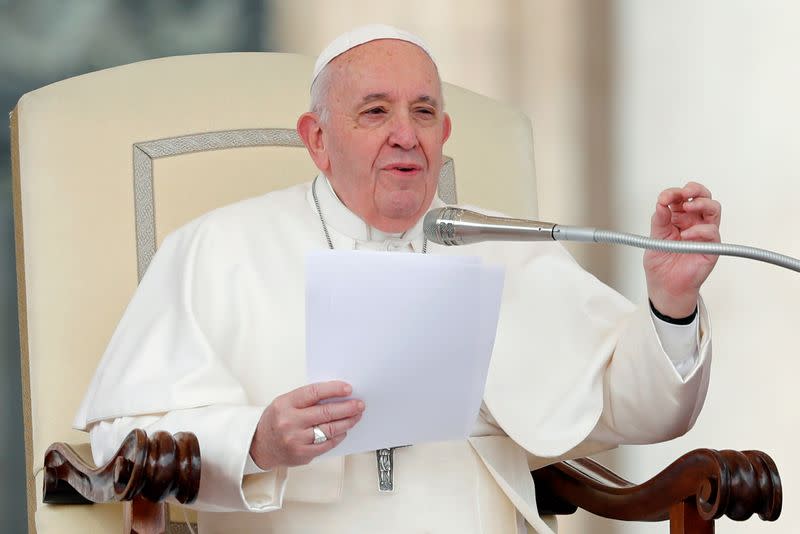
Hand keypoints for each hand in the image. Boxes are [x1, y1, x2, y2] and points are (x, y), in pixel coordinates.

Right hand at [249, 381, 364, 469]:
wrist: (259, 446)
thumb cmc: (275, 421)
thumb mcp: (285, 403)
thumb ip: (307, 399)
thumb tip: (335, 394)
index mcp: (285, 404)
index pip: (314, 393)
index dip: (334, 389)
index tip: (348, 388)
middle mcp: (290, 422)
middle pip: (325, 412)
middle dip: (347, 407)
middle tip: (358, 404)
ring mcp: (296, 439)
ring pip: (329, 429)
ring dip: (347, 422)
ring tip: (356, 416)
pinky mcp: (303, 454)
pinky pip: (327, 444)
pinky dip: (339, 436)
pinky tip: (344, 430)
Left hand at [644, 182, 721, 317]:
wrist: (665, 287)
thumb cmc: (661, 265)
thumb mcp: (655, 239)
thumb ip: (659, 221)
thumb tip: (661, 203)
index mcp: (679, 218)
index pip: (681, 198)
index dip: (674, 193)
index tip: (663, 198)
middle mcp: (694, 223)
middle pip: (703, 197)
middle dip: (694, 189)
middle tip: (683, 193)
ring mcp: (704, 234)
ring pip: (713, 209)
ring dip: (701, 203)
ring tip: (687, 207)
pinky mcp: (711, 247)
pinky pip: (712, 231)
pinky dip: (700, 229)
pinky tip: (686, 234)